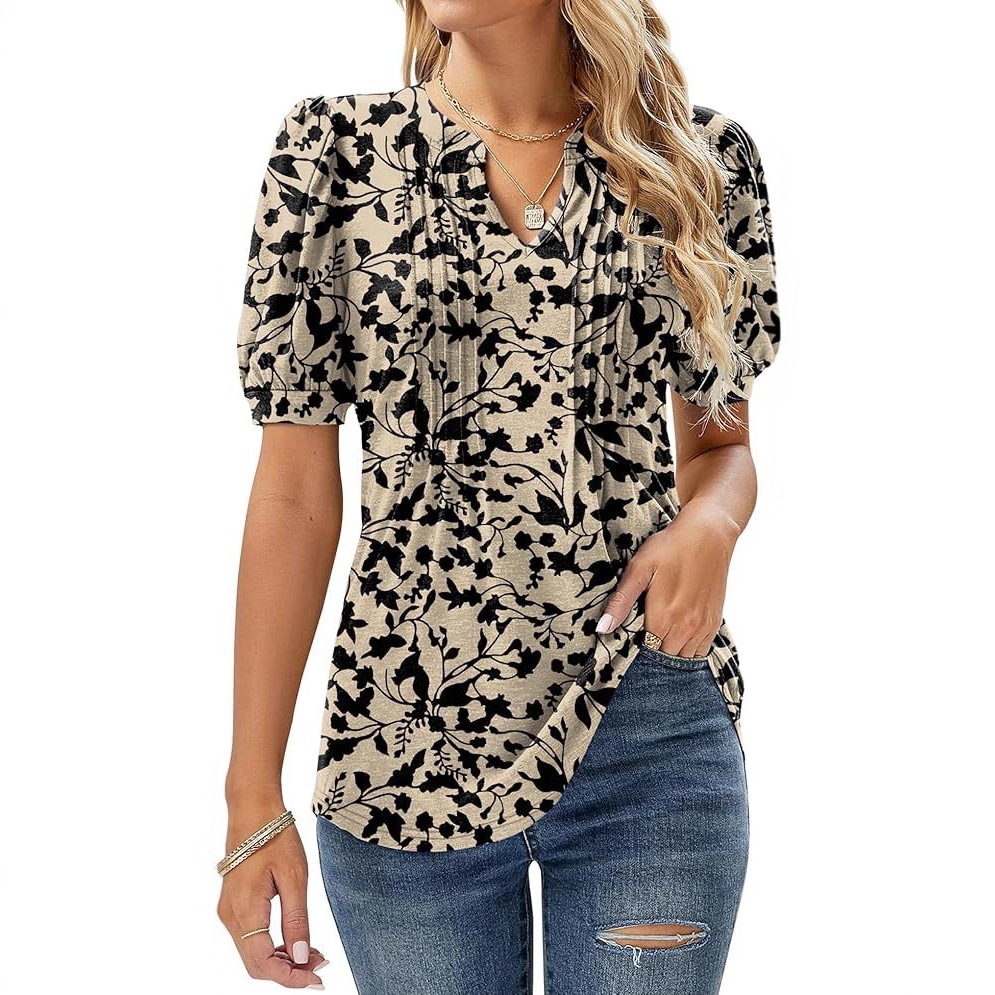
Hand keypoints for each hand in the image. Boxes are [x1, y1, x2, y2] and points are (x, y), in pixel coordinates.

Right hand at [217, 799, 326, 988]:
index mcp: (245, 911)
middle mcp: (230, 916)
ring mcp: (229, 911)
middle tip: (320, 968)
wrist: (253, 807)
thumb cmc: (275, 836)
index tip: (317, 980)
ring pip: (252, 952)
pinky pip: (250, 937)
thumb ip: (297, 920)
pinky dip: (272, 945)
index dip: (290, 978)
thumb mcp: (295, 876)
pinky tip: (295, 940)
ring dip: (281, 960)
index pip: (263, 964)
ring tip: (314, 954)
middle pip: (256, 964)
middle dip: (288, 972)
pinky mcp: (233, 904)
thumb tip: (302, 958)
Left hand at [595, 501, 739, 657]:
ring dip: (670, 653)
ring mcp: (702, 626)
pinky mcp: (714, 621)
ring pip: (683, 658)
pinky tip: (677, 637)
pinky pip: (700, 650)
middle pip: (664, 658)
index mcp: (663, 618)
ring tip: (658, 638)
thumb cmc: (670, 547)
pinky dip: (688, 650)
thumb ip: (621, 602)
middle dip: (651, 654)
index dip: (635, 651)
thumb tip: (602, 629)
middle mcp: (685, 627)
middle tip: (641, 639)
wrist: (708, 534)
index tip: (629, 642)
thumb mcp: (638, 569)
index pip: (645, 653)